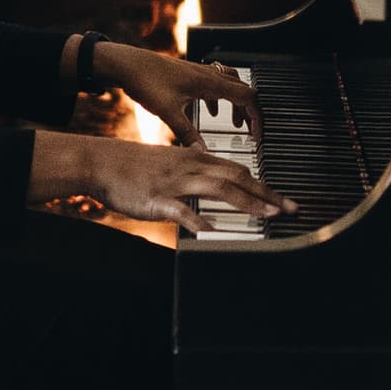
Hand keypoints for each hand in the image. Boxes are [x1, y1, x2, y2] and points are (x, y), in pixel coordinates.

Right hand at [27, 127, 291, 227]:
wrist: (101, 161)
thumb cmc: (132, 165)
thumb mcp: (169, 161)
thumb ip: (192, 169)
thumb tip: (213, 177)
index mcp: (194, 159)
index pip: (238, 169)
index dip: (263, 184)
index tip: (281, 199)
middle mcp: (190, 167)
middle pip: (237, 177)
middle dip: (266, 193)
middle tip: (289, 209)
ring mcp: (175, 183)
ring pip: (218, 189)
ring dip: (246, 202)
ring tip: (267, 215)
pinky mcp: (157, 199)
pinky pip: (181, 210)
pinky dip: (198, 220)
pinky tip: (212, 230)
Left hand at [97, 42, 259, 142]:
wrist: (126, 64)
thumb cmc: (145, 80)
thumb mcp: (168, 112)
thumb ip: (187, 134)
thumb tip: (203, 153)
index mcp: (209, 83)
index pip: (247, 97)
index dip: (256, 117)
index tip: (256, 135)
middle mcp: (207, 75)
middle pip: (242, 90)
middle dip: (250, 112)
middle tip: (251, 131)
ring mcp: (198, 73)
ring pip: (229, 85)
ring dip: (236, 103)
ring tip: (234, 123)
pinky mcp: (188, 75)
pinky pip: (213, 84)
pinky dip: (218, 98)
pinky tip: (209, 111)